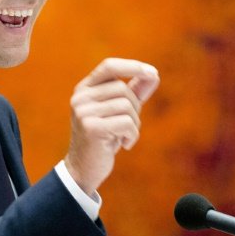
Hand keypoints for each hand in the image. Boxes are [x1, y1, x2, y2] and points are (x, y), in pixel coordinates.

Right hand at [64, 58, 159, 194]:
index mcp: (84, 89)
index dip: (132, 66)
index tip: (153, 72)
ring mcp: (83, 112)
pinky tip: (124, 145)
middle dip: (135, 107)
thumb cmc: (104, 138)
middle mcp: (80, 97)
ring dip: (134, 124)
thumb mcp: (119, 112)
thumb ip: (135, 92)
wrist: (84, 169)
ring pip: (126, 106)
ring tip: (124, 136)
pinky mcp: (91, 128)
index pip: (109, 66)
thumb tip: (154, 75)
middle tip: (129, 126)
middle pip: (122, 89)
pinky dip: (132, 135)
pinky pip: (126, 123)